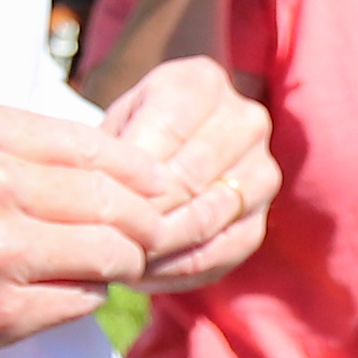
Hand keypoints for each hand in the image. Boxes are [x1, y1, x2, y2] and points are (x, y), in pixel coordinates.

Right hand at [0, 104, 188, 357]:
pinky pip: (83, 302)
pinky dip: (78, 305)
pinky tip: (45, 303)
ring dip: (113, 270)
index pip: (104, 146)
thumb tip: (124, 172)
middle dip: (142, 229)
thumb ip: (16, 156)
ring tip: (88, 276)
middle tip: (140, 249)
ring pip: (115, 250)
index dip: (141, 180)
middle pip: (124, 199)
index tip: (149, 203)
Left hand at [101, 52, 282, 289]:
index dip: (129, 172)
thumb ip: (115, 152)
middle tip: (101, 240)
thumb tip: (116, 203)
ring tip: (117, 260)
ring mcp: (262, 172)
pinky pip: (221, 252)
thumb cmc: (133, 134)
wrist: (175, 148)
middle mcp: (246, 121)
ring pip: (208, 217)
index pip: (167, 132)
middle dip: (142, 214)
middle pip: (190, 177)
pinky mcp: (259, 220)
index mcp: (203, 82)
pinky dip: (178, 269)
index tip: (94, 203)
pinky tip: (143, 275)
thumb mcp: (115, 123)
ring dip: (159, 246)